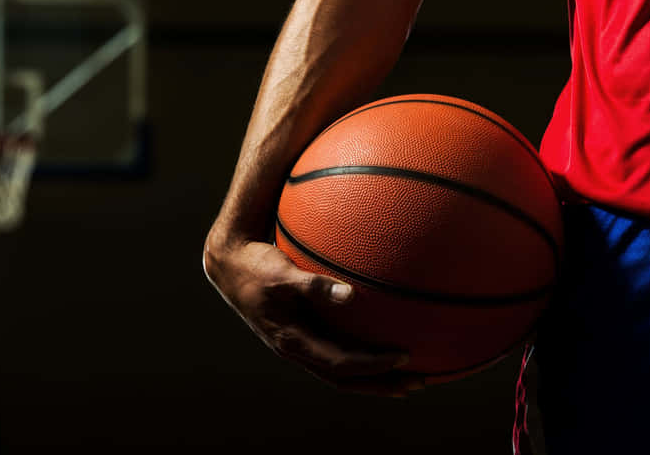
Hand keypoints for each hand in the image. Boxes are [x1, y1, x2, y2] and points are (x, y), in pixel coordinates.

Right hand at [203, 233, 425, 396]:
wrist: (229, 265)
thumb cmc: (255, 267)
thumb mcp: (281, 274)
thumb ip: (313, 286)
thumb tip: (351, 295)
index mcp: (292, 341)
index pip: (339, 364)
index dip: (372, 365)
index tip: (403, 356)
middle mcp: (298, 349)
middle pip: (345, 379)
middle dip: (382, 384)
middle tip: (420, 383)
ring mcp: (300, 343)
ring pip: (341, 371)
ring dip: (375, 377)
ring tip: (409, 376)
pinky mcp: (302, 332)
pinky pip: (337, 352)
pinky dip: (361, 358)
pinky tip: (380, 346)